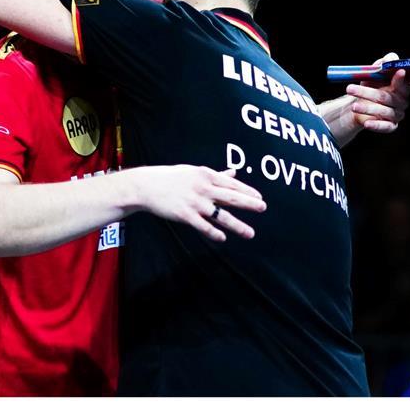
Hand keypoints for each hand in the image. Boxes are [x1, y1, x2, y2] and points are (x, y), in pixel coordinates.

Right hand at [131, 166, 264, 241]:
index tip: (260, 197)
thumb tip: (234, 173)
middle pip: (231, 197)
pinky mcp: (185, 215)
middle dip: (249, 204)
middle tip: (263, 208)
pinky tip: (223, 238)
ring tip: (250, 233)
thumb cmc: (171, 178)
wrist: (146, 186)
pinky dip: (214, 233)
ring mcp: (195, 203)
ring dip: (237, 225)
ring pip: (221, 216)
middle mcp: (203, 188)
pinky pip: (204, 226)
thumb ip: (216, 174)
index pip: (232, 184)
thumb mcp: (194, 172)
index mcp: (206, 175)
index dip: (247, 191)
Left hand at [344, 52, 409, 133]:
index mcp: (401, 88)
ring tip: (354, 107)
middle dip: (367, 93)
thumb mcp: (376, 72)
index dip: (400, 79)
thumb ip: (384, 64)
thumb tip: (391, 58)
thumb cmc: (371, 85)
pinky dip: (376, 125)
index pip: (402, 84)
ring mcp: (397, 114)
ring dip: (367, 108)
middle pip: (386, 97)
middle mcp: (402, 102)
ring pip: (383, 111)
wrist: (360, 104)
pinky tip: (367, 123)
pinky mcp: (390, 126)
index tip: (398, 72)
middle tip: (350, 89)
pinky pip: (385, 127)